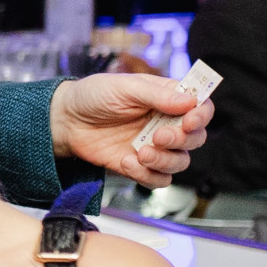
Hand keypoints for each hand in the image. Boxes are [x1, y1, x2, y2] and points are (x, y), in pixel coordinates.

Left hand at [48, 73, 213, 187]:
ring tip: (141, 152)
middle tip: (158, 136)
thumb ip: (156, 94)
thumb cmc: (93, 96)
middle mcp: (166, 123)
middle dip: (181, 140)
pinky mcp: (140, 165)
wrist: (65, 120)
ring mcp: (155, 146)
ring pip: (181, 162)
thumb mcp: (123, 87)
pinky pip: (159, 180)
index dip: (201, 115)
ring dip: (166, 160)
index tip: (189, 121)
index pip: (200, 108)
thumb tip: (188, 101)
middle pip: (196, 138)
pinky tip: (128, 161)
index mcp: (167, 99)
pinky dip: (148, 175)